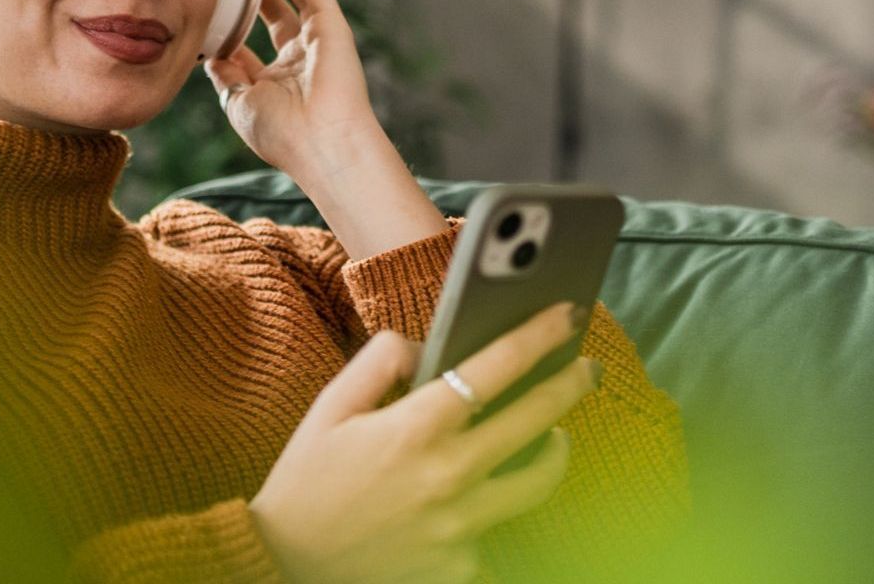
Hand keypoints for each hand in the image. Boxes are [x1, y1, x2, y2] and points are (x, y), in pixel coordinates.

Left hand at [203, 0, 381, 174]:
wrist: (321, 143)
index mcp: (275, 86)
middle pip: (273, 19)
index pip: (248, 52)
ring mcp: (318, 43)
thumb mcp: (239, 104)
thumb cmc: (281, 134)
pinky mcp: (332, 27)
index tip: (207, 10)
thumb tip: (211, 57)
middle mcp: (298, 63)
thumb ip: (226, 78)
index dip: (228, 31)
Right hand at [248, 302, 603, 583]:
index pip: (494, 368)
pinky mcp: (462, 567)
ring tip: (554, 436)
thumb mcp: (330, 407)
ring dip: (554, 451)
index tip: (565, 315)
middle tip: (586, 369)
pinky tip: (483, 499)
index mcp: (414, 428)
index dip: (538, 337)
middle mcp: (447, 476)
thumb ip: (379, 361)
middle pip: (536, 421)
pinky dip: (496, 510)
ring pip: (537, 481)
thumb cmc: (306, 481)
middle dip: (569, 385)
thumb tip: (427, 344)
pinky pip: (499, 532)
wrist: (286, 564)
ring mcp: (460, 527)